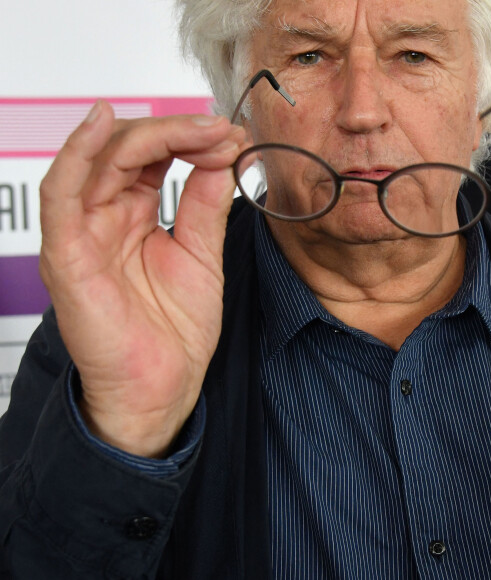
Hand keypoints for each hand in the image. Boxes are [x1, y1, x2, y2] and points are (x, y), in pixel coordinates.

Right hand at [39, 101, 248, 456]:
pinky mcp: (67, 254)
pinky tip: (103, 120)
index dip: (190, 138)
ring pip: (99, 160)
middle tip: (221, 132)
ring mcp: (83, 233)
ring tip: (198, 129)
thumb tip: (219, 156)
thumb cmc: (175, 331)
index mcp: (134, 218)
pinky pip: (61, 194)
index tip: (230, 137)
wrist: (161, 386)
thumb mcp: (201, 255)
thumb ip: (204, 205)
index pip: (152, 156)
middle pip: (127, 149)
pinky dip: (77, 153)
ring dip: (149, 135)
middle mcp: (105, 219)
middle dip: (178, 132)